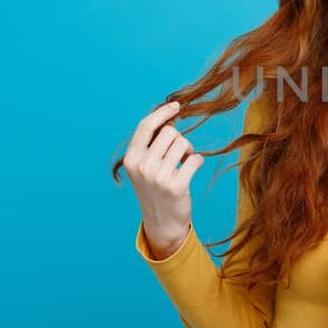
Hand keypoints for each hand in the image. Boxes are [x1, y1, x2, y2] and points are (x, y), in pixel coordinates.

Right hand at [122, 101, 204, 256]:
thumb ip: (151, 145)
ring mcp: (158, 177)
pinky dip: (197, 161)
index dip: (162, 113)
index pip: (146, 126)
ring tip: (183, 163)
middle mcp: (142, 167)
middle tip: (179, 154)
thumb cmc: (155, 189)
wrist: (161, 222)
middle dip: (179, 139)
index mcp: (131, 159)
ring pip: (183, 143)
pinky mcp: (176, 187)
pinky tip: (191, 170)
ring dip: (188, 150)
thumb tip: (170, 119)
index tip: (176, 106)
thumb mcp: (143, 167)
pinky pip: (195, 159)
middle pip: (169, 132)